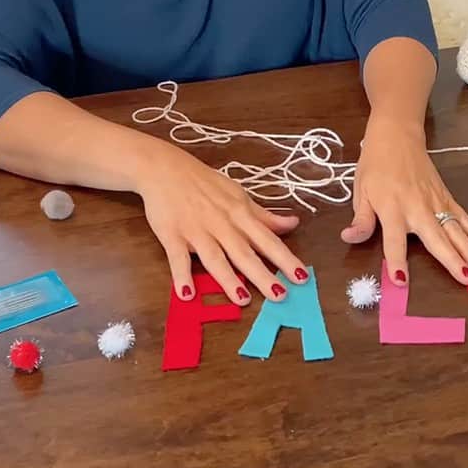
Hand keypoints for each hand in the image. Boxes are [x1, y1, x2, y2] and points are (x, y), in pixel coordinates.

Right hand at [135, 143, 308, 303]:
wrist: (165, 168)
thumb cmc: (205, 184)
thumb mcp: (239, 195)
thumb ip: (264, 216)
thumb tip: (293, 224)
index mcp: (240, 214)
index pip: (267, 239)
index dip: (285, 259)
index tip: (303, 277)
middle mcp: (221, 224)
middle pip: (245, 253)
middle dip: (263, 275)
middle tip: (280, 296)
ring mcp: (196, 230)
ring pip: (215, 257)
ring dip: (228, 279)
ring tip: (242, 300)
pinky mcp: (171, 235)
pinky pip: (177, 257)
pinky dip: (181, 275)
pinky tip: (187, 294)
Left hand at [341, 116, 467, 286]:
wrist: (397, 136)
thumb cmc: (375, 165)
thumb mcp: (361, 191)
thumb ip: (361, 219)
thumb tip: (350, 238)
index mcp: (391, 208)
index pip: (394, 240)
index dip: (396, 261)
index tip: (401, 281)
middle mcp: (416, 208)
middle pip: (436, 238)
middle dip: (452, 259)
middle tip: (467, 278)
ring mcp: (435, 202)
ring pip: (455, 229)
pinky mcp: (446, 197)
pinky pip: (463, 217)